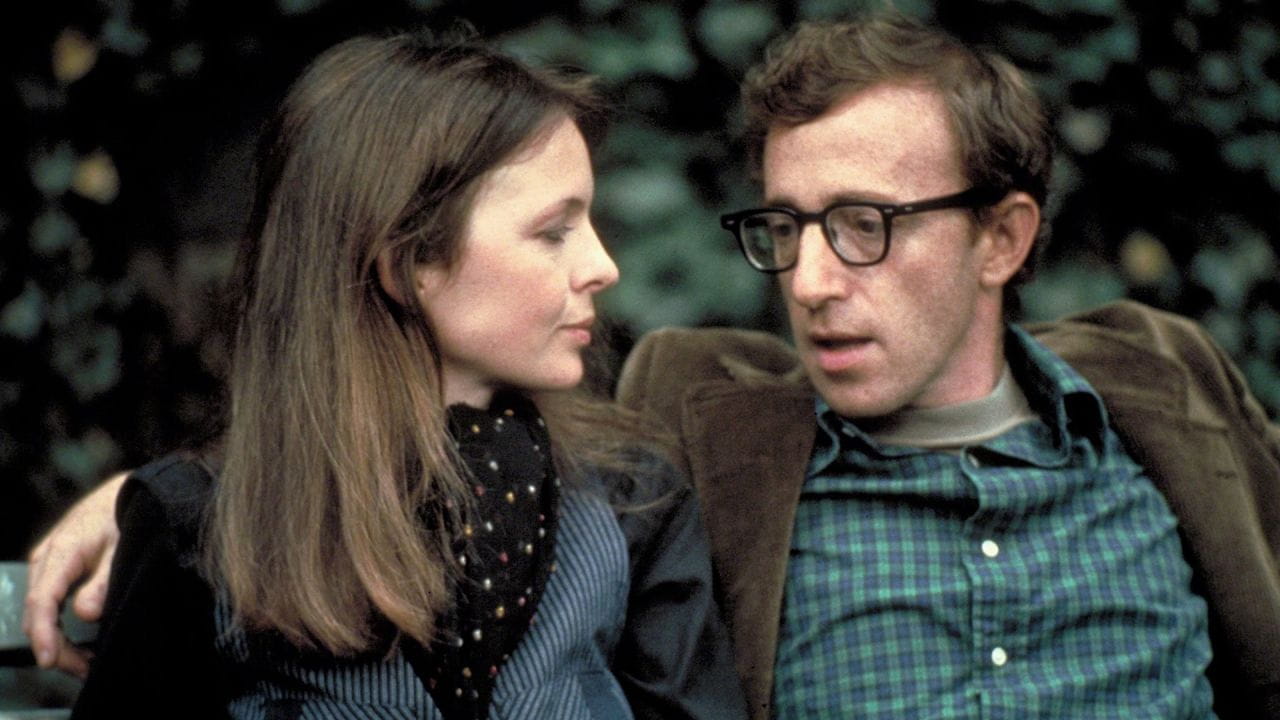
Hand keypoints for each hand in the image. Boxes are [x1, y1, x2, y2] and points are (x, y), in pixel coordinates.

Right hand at [23, 472, 126, 677]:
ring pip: (42, 611)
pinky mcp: (56, 568)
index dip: (44, 634)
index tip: (50, 659)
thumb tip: (86, 613)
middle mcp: (47, 558)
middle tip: (84, 669)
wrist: (132, 492)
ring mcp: (48, 563)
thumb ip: (105, 580)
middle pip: (38, 612)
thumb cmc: (128, 515)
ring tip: (85, 662)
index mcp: (61, 552)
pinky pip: (49, 603)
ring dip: (59, 639)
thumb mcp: (124, 547)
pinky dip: (60, 626)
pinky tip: (79, 643)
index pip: (42, 601)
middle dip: (56, 646)